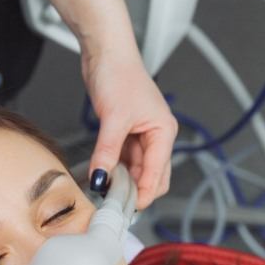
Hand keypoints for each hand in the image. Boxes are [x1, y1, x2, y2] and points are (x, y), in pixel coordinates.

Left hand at [83, 54, 177, 209]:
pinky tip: (102, 177)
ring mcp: (141, 137)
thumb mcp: (113, 119)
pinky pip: (123, 161)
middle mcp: (156, 137)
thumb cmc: (119, 75)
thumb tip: (100, 179)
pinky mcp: (126, 134)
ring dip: (123, 183)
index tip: (127, 210)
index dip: (144, 195)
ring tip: (105, 194)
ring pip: (136, 171)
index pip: (158, 174)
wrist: (106, 53)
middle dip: (135, 192)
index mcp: (163, 132)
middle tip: (114, 206)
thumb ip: (107, 152)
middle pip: (152, 177)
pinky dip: (114, 171)